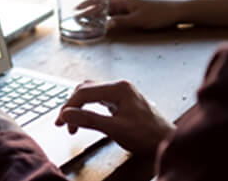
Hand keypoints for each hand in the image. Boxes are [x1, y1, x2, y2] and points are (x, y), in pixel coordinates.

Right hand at [55, 80, 173, 155]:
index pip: (84, 92)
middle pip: (85, 90)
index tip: (61, 121)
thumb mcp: (115, 129)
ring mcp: (121, 93)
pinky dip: (88, 108)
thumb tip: (67, 114)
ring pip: (91, 93)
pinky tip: (85, 117)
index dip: (69, 107)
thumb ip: (89, 120)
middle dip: (71, 106)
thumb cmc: (147, 135)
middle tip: (63, 123)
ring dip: (79, 106)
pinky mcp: (122, 100)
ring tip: (71, 123)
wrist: (166, 141)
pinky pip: (98, 99)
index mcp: (119, 88)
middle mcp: (119, 86)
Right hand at [78, 0, 182, 29]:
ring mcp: (130, 3)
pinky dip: (107, 13)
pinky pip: (116, 9)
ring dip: (97, 10)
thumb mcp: (138, 20)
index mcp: (124, 0)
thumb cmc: (159, 15)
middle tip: (77, 12)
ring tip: (87, 16)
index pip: (101, 1)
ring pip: (109, 6)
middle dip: (89, 6)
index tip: (76, 11)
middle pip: (103, 1)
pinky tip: (105, 18)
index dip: (88, 6)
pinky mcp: (135, 8)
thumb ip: (121, 22)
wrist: (176, 11)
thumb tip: (105, 25)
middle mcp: (125, 0)